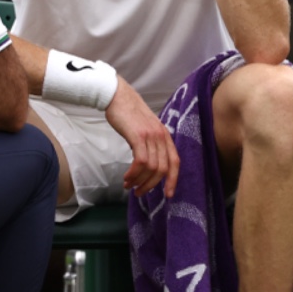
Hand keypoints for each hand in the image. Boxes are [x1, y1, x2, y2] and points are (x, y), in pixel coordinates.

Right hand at [104, 78, 179, 197]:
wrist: (117, 96)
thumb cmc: (128, 114)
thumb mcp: (145, 129)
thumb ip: (150, 144)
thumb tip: (147, 165)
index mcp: (165, 136)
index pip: (175, 162)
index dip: (173, 180)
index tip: (167, 195)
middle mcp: (161, 136)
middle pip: (162, 169)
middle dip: (151, 185)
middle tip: (139, 192)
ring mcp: (151, 136)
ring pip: (151, 168)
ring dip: (140, 181)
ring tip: (129, 186)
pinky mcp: (138, 136)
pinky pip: (141, 162)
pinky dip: (134, 174)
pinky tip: (127, 177)